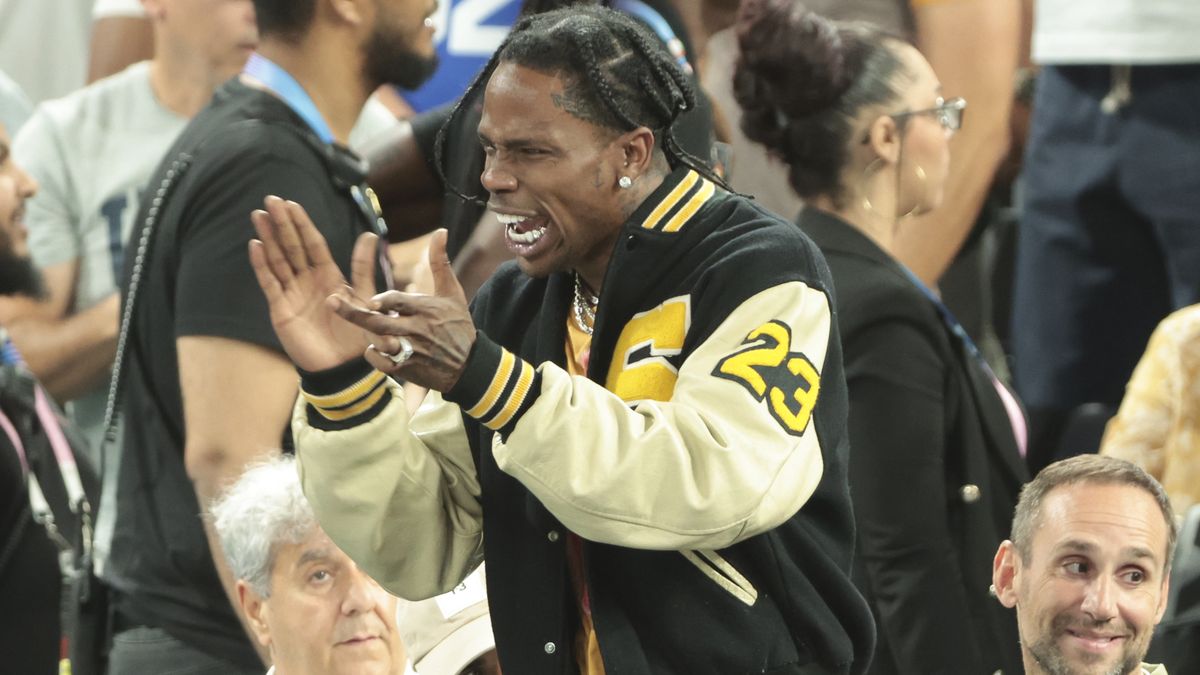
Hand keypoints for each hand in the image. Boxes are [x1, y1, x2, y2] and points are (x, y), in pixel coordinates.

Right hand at [249, 196, 377, 371]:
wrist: (346, 367)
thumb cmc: (358, 334)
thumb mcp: (364, 296)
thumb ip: (362, 266)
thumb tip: (369, 234)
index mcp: (328, 276)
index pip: (312, 244)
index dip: (302, 224)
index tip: (291, 204)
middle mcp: (308, 281)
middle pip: (292, 247)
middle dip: (282, 224)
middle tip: (270, 200)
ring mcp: (293, 294)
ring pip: (278, 260)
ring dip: (268, 238)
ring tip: (258, 215)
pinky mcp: (281, 310)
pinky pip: (270, 283)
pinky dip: (262, 265)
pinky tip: (255, 245)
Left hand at [330, 229, 475, 392]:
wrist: (469, 366)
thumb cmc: (458, 326)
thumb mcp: (452, 293)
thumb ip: (440, 262)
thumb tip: (440, 231)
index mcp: (425, 310)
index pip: (399, 303)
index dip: (384, 301)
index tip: (371, 301)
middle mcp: (416, 330)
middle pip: (380, 323)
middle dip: (354, 314)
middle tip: (331, 302)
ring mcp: (410, 351)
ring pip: (378, 342)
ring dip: (364, 334)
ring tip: (351, 323)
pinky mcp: (406, 369)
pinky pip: (379, 361)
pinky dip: (373, 354)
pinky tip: (375, 346)